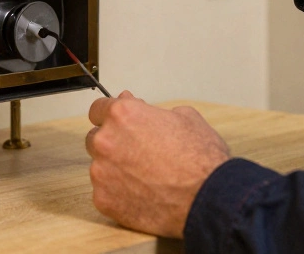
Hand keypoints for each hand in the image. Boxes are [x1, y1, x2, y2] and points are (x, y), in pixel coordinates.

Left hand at [86, 92, 230, 238]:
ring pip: (99, 167)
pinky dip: (118, 194)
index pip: (98, 109)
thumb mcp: (184, 117)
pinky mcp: (104, 200)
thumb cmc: (200, 158)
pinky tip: (141, 193)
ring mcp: (102, 173)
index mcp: (123, 115)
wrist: (208, 198)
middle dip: (113, 143)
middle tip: (138, 153)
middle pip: (96, 138)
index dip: (111, 117)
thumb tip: (132, 102)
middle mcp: (106, 141)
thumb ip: (149, 109)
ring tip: (145, 177)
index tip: (118, 125)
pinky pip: (104, 192)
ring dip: (115, 169)